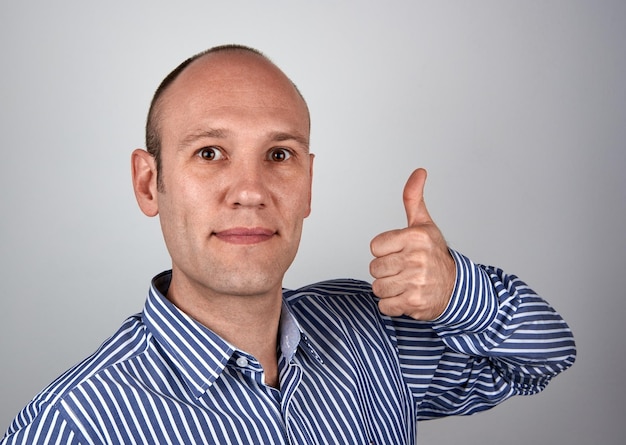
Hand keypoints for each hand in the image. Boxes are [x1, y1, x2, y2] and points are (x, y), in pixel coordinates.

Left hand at [369, 168, 455, 319]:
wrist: (456, 289)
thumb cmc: (434, 254)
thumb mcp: (424, 224)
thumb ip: (413, 198)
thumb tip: (419, 171)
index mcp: (415, 237)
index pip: (374, 247)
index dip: (383, 251)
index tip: (399, 252)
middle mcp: (417, 258)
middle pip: (374, 268)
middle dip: (385, 271)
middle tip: (403, 270)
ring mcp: (416, 281)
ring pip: (378, 287)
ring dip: (388, 289)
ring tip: (405, 283)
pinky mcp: (414, 302)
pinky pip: (385, 305)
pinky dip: (392, 305)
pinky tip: (406, 296)